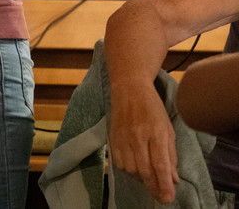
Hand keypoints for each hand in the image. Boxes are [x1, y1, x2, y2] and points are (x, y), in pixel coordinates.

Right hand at [109, 87, 178, 202]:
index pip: (160, 164)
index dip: (164, 184)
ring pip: (130, 169)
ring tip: (149, 177)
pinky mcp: (112, 137)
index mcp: (156, 132)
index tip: (168, 198)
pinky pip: (118, 162)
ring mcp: (123, 137)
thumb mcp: (168, 129)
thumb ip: (170, 155)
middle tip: (161, 197)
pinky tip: (136, 168)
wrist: (129, 87)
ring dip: (141, 178)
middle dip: (153, 187)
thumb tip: (173, 179)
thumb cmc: (152, 108)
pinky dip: (128, 170)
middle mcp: (138, 135)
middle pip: (144, 170)